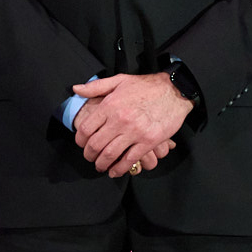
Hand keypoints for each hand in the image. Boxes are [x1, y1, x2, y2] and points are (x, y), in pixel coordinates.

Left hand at [72, 73, 191, 176]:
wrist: (175, 90)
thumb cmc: (147, 86)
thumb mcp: (120, 80)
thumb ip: (96, 86)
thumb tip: (76, 89)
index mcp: (110, 105)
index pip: (85, 129)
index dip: (80, 141)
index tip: (82, 144)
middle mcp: (120, 120)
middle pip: (95, 145)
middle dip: (89, 155)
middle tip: (90, 157)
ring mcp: (134, 132)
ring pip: (110, 155)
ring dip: (102, 164)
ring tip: (101, 165)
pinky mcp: (148, 142)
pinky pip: (129, 160)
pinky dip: (119, 169)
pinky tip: (115, 171)